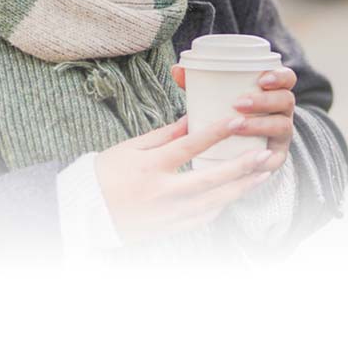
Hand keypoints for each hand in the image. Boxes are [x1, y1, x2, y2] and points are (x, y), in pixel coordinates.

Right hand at [95, 114, 272, 244]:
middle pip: (211, 179)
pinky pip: (202, 218)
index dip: (215, 132)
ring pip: (213, 202)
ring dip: (240, 188)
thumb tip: (193, 118)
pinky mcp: (168, 229)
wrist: (82, 213)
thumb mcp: (130, 148)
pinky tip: (234, 194)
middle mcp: (161, 192)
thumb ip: (164, 135)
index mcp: (150, 166)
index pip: (189, 146)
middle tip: (265, 154)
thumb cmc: (105, 174)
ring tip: (261, 175)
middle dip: (242, 167)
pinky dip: (220, 205)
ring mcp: (167, 214)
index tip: (237, 120)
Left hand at [171, 63, 296, 173]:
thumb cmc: (224, 117)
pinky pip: (277, 158)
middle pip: (286, 100)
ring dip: (261, 124)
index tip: (261, 78)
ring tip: (238, 125)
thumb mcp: (215, 100)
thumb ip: (199, 84)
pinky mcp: (276, 158)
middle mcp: (282, 112)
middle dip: (265, 100)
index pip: (287, 78)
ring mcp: (281, 135)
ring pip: (282, 126)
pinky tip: (256, 158)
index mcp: (272, 93)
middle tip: (238, 103)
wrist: (229, 153)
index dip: (280, 76)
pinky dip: (267, 158)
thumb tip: (177, 70)